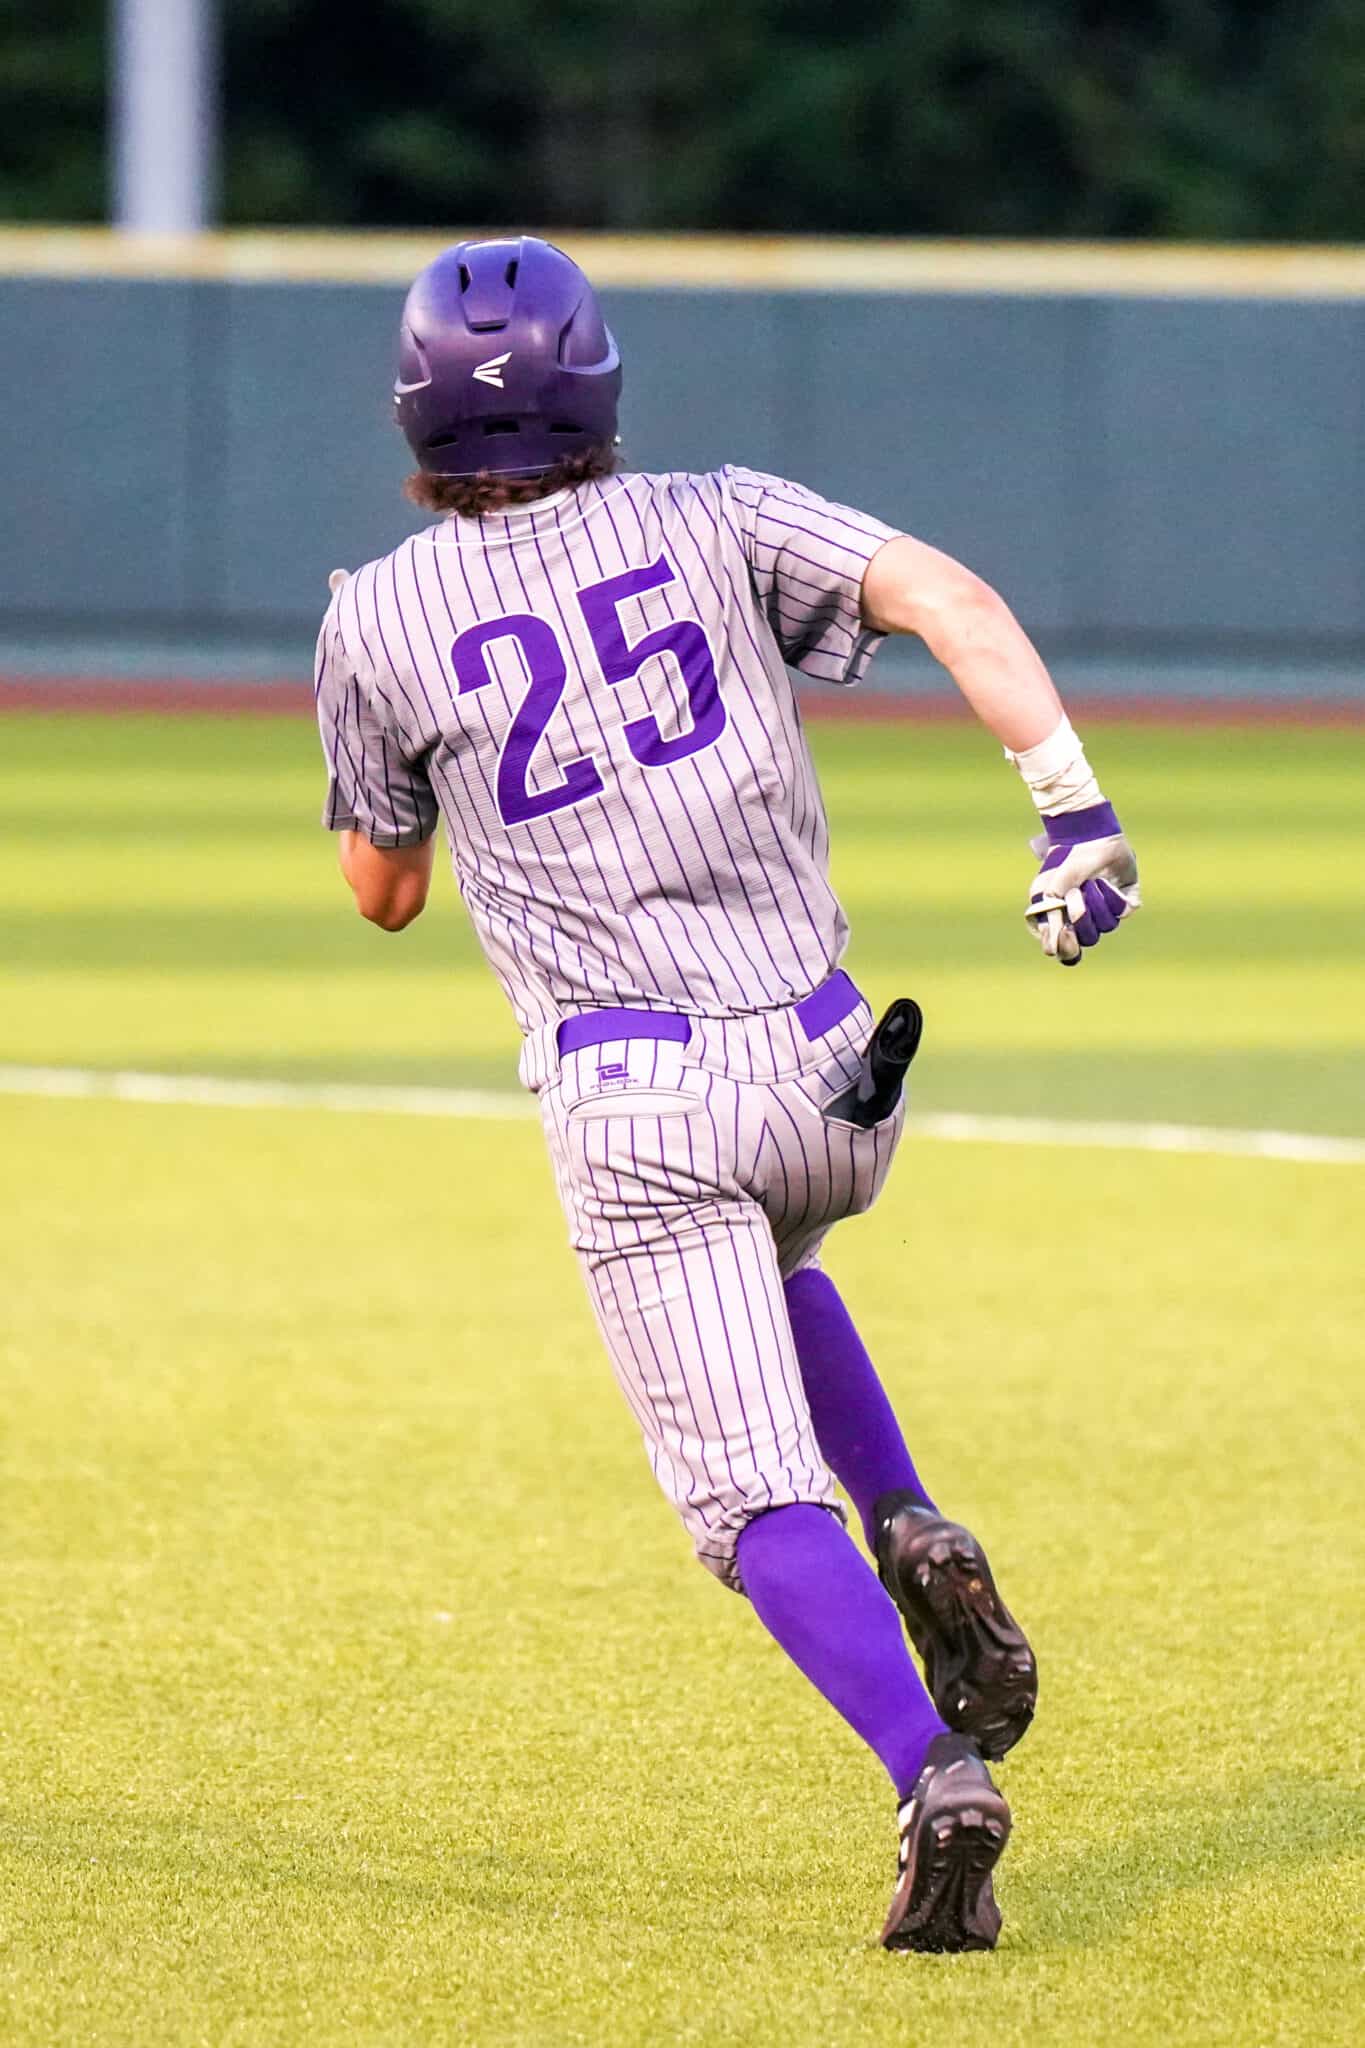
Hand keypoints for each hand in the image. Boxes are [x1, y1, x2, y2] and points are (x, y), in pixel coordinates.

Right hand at [1025, 802, 1139, 965]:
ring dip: (1096, 902)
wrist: (1085, 837)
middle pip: (1088, 940)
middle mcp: (1086, 921)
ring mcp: (1107, 911)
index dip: (1067, 946)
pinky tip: (1105, 881)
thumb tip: (1051, 950)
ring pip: (1107, 926)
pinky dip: (1112, 896)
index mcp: (1065, 922)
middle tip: (1074, 895)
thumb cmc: (1062, 864)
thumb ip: (1050, 922)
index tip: (1066, 932)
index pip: (1066, 951)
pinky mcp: (1126, 900)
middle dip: (1081, 917)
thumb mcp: (1048, 894)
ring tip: (1089, 882)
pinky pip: (1123, 911)